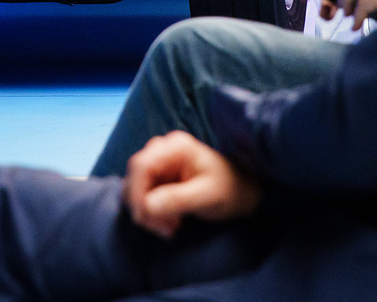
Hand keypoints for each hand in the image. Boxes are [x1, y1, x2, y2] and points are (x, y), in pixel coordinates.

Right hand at [123, 132, 260, 237]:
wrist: (241, 192)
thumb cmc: (230, 190)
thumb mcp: (207, 196)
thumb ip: (177, 199)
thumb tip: (146, 206)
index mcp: (175, 147)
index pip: (141, 165)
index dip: (137, 192)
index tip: (146, 218)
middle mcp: (162, 150)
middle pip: (135, 177)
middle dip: (144, 206)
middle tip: (165, 229)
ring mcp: (159, 163)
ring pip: (135, 188)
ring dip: (147, 212)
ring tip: (171, 228)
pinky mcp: (158, 177)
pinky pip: (142, 195)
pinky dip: (151, 212)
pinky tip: (170, 223)